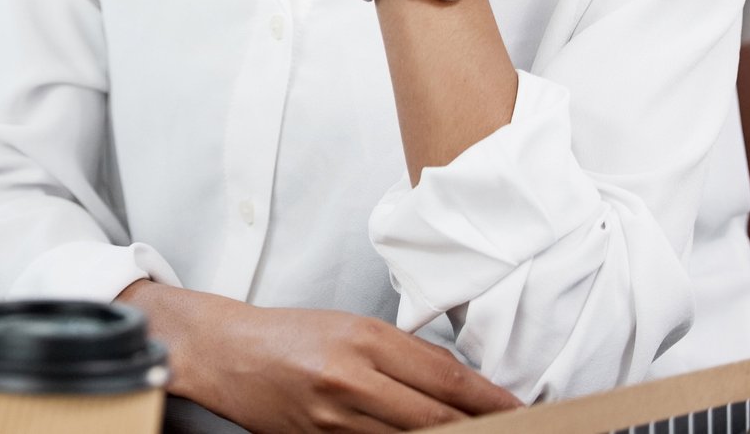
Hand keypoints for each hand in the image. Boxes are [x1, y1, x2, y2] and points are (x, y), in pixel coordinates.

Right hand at [194, 303, 519, 433]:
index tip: (523, 411)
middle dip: (482, 430)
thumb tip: (462, 384)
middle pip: (438, 419)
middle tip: (517, 432)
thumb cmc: (291, 334)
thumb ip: (406, 354)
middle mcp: (352, 377)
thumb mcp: (351, 326)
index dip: (493, 401)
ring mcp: (335, 417)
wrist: (226, 352)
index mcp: (365, 337)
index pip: (447, 378)